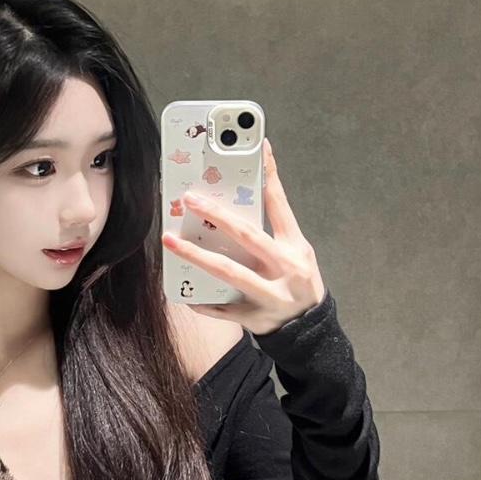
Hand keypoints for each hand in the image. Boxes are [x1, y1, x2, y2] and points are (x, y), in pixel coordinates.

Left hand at [161, 137, 326, 333]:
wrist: (310, 331)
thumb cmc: (297, 283)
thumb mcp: (296, 253)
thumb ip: (271, 230)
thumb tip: (233, 203)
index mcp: (295, 248)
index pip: (280, 205)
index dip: (269, 175)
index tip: (256, 148)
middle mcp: (285, 270)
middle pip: (248, 236)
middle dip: (217, 215)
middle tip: (189, 199)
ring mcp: (270, 296)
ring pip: (229, 272)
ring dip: (196, 255)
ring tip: (170, 240)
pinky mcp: (254, 318)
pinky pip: (221, 307)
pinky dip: (200, 299)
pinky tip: (182, 291)